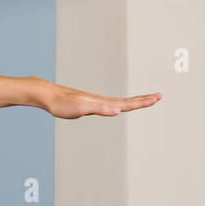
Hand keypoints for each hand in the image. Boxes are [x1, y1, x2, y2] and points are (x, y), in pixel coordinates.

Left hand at [38, 81, 159, 118]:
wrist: (47, 95)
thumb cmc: (62, 103)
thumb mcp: (81, 108)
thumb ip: (99, 108)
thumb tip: (117, 110)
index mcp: (102, 102)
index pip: (127, 103)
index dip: (142, 102)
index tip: (157, 98)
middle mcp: (100, 100)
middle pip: (126, 101)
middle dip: (142, 100)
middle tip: (158, 97)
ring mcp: (94, 102)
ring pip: (117, 102)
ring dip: (131, 101)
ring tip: (142, 101)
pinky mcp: (86, 104)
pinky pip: (107, 104)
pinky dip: (116, 105)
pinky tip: (114, 106)